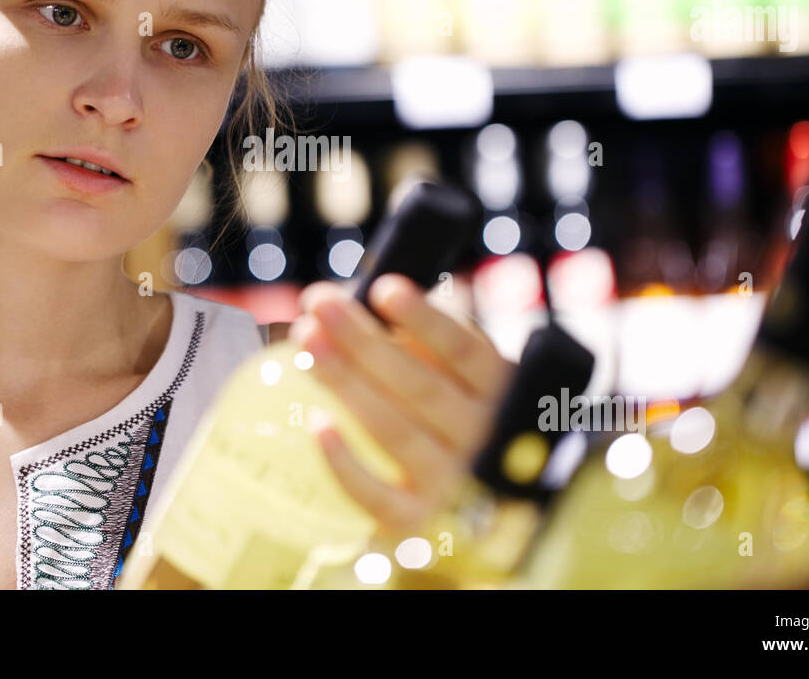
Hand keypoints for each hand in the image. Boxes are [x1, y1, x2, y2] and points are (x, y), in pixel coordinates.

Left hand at [288, 273, 514, 539]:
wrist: (495, 502)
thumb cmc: (458, 410)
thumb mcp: (461, 372)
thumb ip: (421, 340)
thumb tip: (352, 303)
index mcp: (501, 389)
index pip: (465, 350)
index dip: (425, 319)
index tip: (384, 288)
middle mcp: (484, 437)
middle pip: (420, 385)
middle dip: (363, 340)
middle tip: (319, 304)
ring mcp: (454, 484)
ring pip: (395, 430)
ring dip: (346, 382)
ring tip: (308, 342)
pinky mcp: (420, 521)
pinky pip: (380, 497)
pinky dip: (347, 464)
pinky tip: (317, 424)